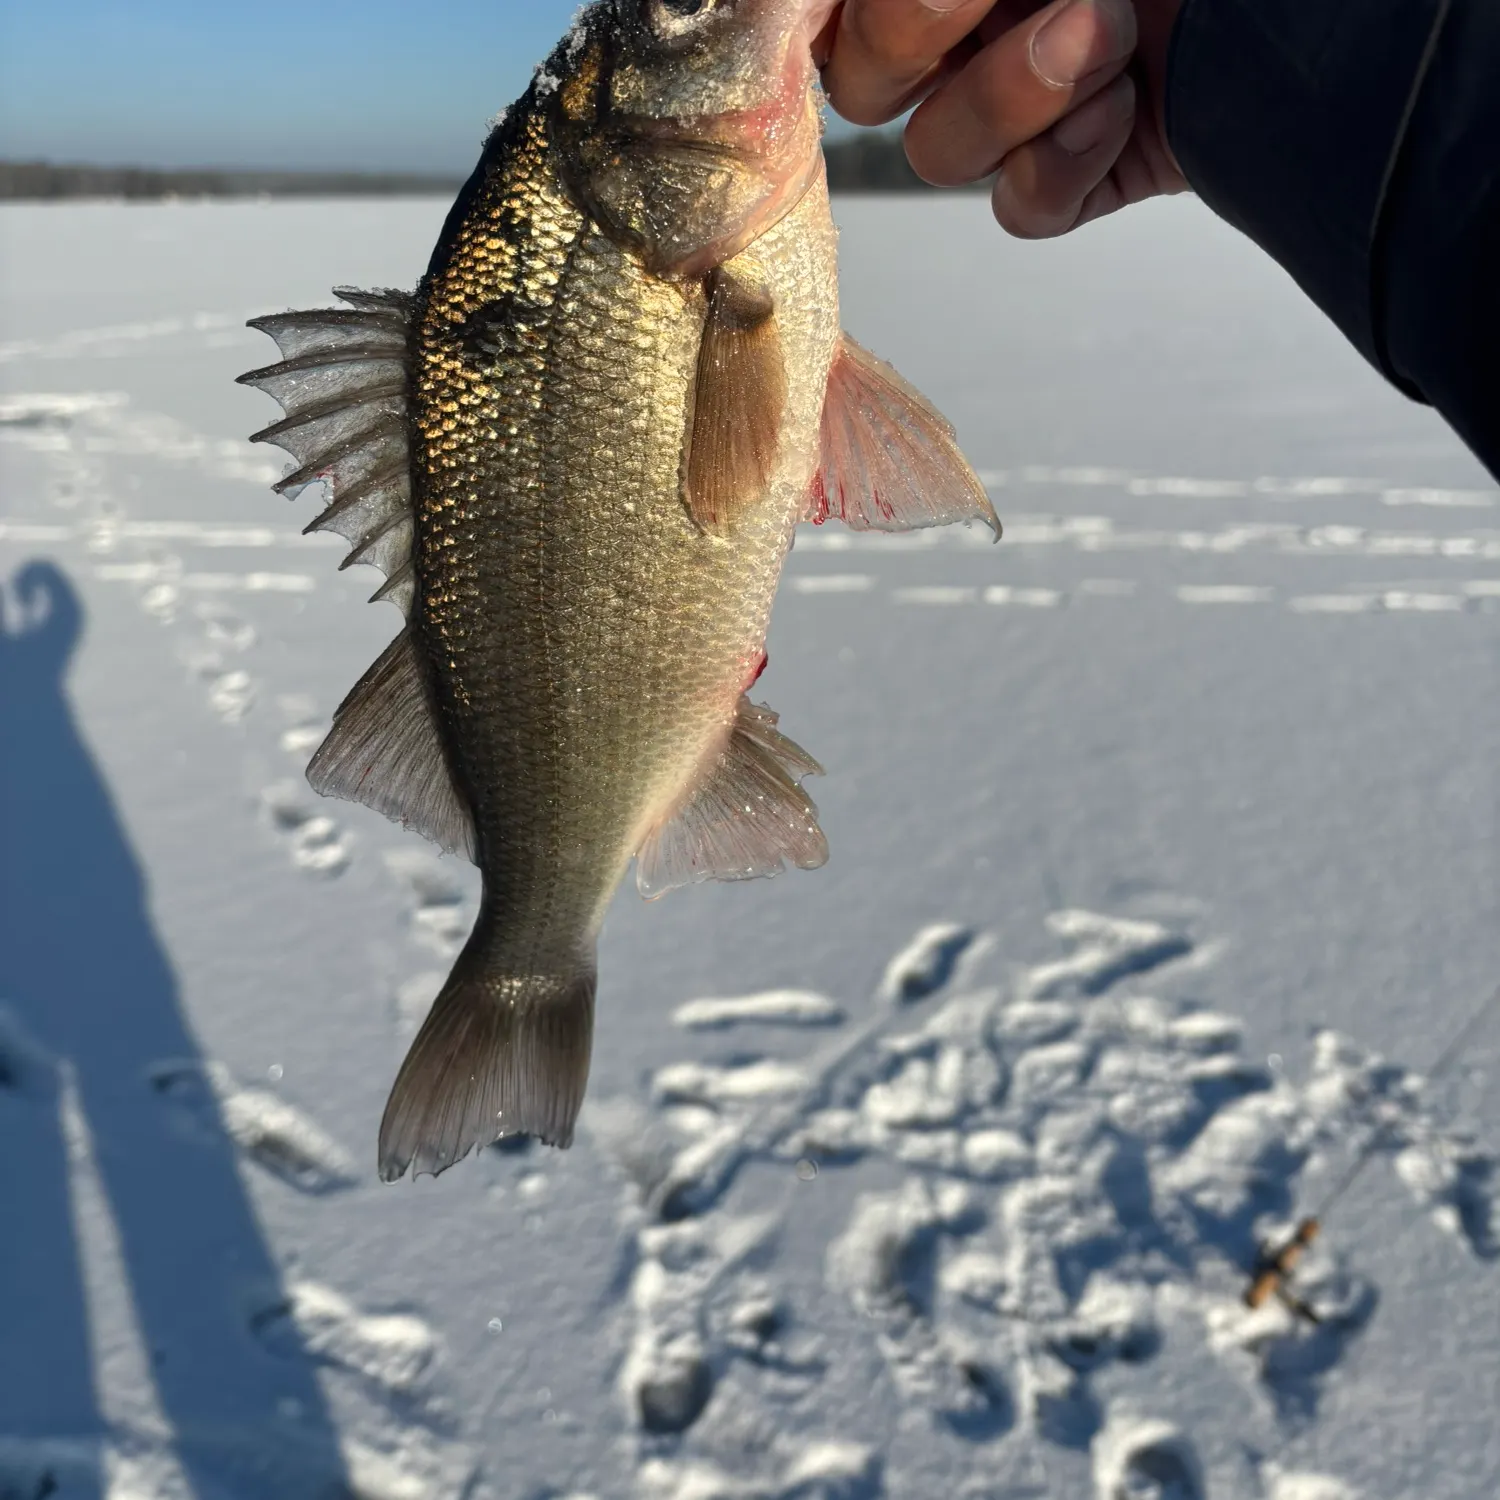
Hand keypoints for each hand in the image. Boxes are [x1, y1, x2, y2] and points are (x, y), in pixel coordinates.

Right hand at [816, 0, 1188, 237]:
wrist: (1319, 12)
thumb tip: (793, 7)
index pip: (818, 9)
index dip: (806, 13)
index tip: (820, 10)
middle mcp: (971, 26)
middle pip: (862, 80)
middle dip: (918, 34)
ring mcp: (1026, 106)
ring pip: (939, 154)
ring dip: (1014, 94)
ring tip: (1108, 35)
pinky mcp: (1082, 174)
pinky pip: (1022, 209)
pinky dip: (1066, 168)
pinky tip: (1125, 109)